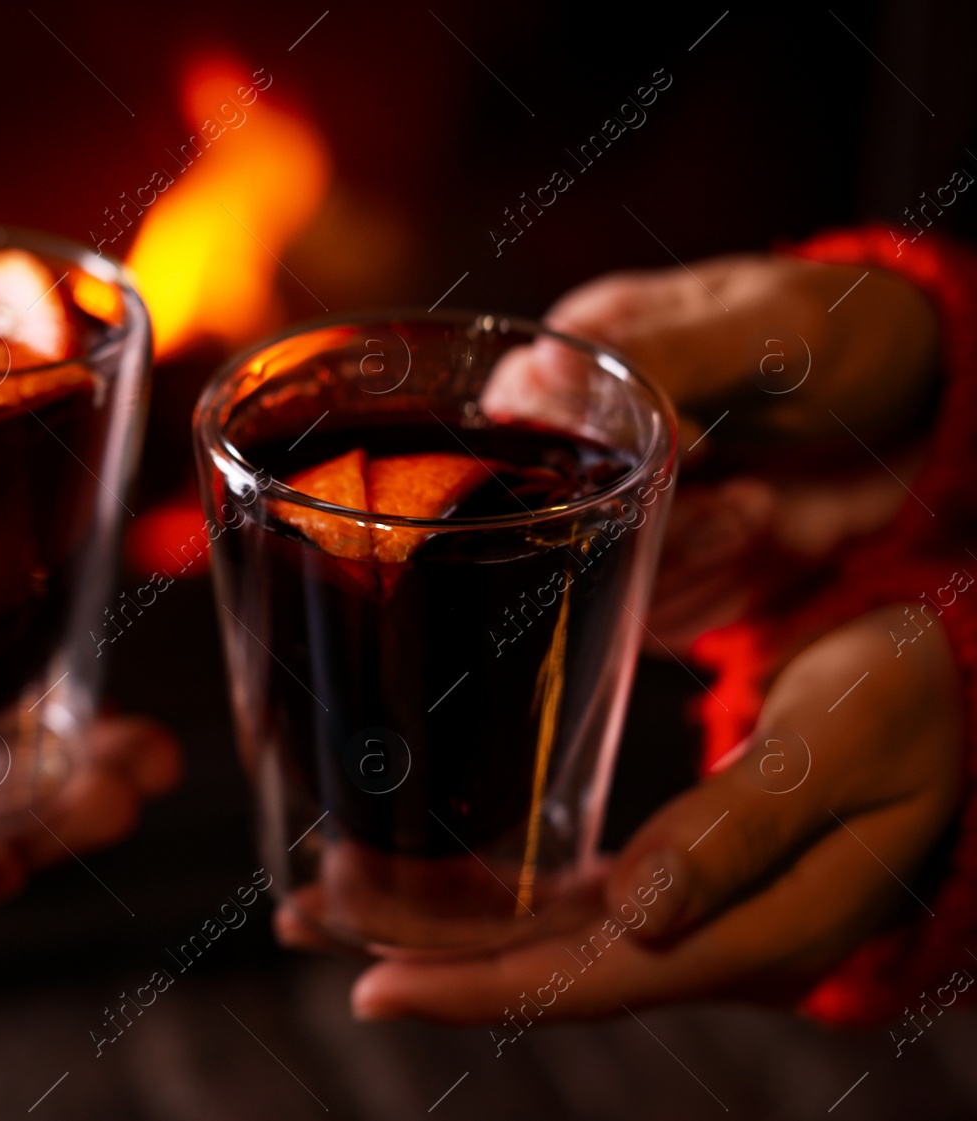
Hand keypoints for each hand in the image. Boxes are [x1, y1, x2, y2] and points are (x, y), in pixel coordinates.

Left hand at [335, 604, 962, 1021]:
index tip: (371, 983)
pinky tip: (431, 881)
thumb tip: (641, 915)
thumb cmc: (906, 705)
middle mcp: (709, 937)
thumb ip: (744, 831)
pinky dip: (491, 895)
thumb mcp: (840, 752)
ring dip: (437, 923)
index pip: (586, 980)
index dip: (473, 988)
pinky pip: (568, 903)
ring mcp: (694, 912)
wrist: (952, 688)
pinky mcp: (683, 874)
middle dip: (418, 953)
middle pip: (539, 968)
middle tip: (307, 917)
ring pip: (542, 937)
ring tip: (331, 900)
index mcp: (750, 931)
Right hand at [543, 254, 940, 647]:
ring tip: (760, 508)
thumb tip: (542, 369)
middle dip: (645, 520)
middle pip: (554, 512)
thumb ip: (660, 352)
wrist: (932, 406)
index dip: (576, 449)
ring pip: (599, 571)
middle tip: (737, 496)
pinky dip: (710, 593)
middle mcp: (595, 432)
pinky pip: (648, 612)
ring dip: (688, 557)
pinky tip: (761, 539)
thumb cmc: (852, 332)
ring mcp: (629, 501)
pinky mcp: (669, 559)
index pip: (516, 418)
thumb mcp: (767, 328)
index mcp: (595, 351)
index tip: (684, 443)